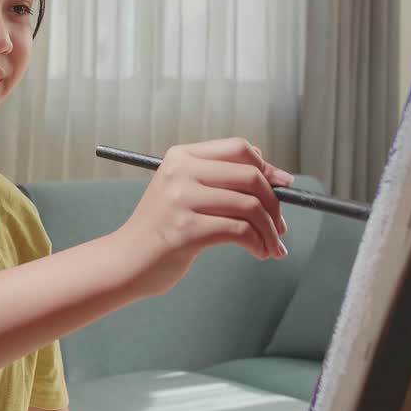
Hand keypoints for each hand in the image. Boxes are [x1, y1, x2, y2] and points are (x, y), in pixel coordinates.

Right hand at [112, 137, 294, 298]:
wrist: (126, 261)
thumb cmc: (161, 229)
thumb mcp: (182, 191)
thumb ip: (218, 179)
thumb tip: (270, 174)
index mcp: (181, 156)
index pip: (238, 149)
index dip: (267, 167)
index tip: (284, 184)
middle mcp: (180, 172)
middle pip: (250, 176)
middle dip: (275, 204)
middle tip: (281, 226)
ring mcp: (182, 200)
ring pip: (250, 206)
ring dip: (270, 230)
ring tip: (273, 246)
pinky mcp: (186, 229)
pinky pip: (240, 231)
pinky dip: (258, 243)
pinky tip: (259, 252)